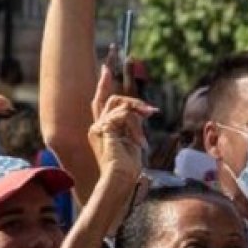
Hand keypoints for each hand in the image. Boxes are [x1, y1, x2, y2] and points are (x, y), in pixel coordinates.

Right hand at [88, 65, 154, 182]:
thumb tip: (143, 111)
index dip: (103, 84)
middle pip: (113, 99)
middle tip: (150, 112)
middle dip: (133, 100)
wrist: (121, 179)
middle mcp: (96, 126)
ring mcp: (97, 127)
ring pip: (120, 104)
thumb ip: (133, 123)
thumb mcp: (133, 139)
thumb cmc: (128, 166)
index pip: (100, 101)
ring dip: (138, 115)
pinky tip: (140, 141)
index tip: (106, 68)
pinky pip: (122, 114)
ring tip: (146, 135)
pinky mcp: (102, 130)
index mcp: (102, 129)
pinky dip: (135, 125)